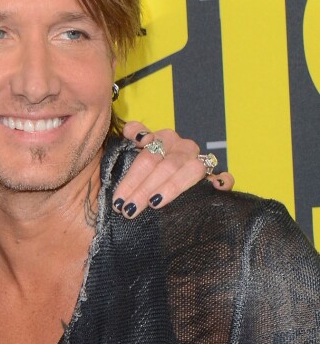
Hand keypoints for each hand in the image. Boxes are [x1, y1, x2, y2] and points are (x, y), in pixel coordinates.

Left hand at [112, 121, 233, 218]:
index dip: (132, 178)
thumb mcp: (135, 149)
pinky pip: (224, 176)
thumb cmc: (150, 164)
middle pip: (164, 165)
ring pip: (190, 169)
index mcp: (162, 137)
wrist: (171, 166)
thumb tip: (135, 135)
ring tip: (154, 203)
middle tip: (128, 210)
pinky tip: (215, 187)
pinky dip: (222, 180)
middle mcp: (182, 146)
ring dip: (171, 187)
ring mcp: (199, 159)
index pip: (146, 155)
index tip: (118, 199)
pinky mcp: (215, 174)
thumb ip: (134, 134)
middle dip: (143, 189)